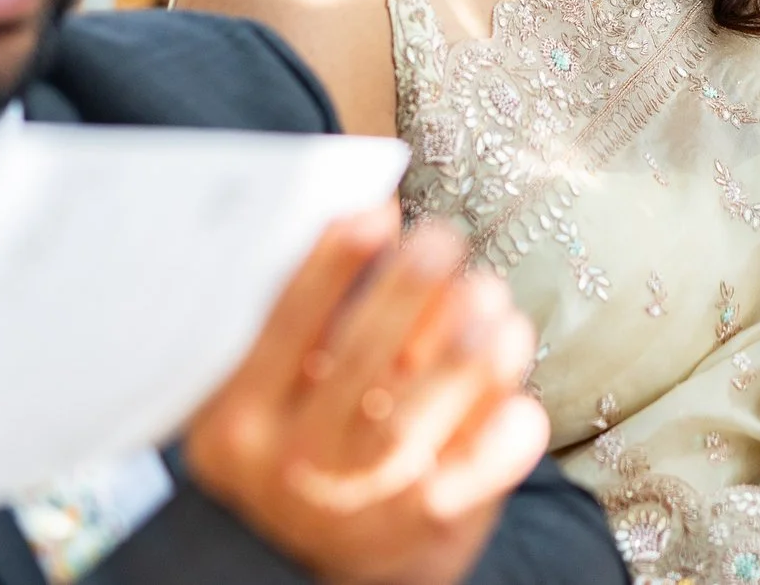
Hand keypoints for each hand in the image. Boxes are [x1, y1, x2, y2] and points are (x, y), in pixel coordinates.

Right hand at [182, 205, 548, 584]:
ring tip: (490, 295)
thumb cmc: (296, 437)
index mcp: (241, 418)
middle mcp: (294, 464)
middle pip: (357, 364)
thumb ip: (307, 308)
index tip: (375, 212)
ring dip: (463, 349)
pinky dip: (503, 429)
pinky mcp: (424, 528)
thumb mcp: (267, 385)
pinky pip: (473, 474)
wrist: (309, 562)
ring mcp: (359, 502)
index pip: (283, 328)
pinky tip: (519, 388)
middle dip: (407, 292)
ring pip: (416, 419)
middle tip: (443, 238)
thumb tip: (374, 209)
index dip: (329, 266)